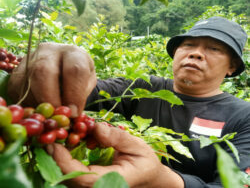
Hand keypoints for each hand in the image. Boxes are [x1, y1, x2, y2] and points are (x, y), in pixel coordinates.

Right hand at [7, 42, 95, 116]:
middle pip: (44, 72)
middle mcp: (48, 52)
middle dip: (51, 99)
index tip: (74, 112)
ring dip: (40, 105)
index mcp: (73, 53)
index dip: (74, 94)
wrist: (62, 68)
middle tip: (58, 117)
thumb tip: (70, 113)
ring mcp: (29, 61)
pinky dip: (30, 107)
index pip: (74, 70)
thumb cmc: (78, 78)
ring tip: (51, 116)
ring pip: (28, 84)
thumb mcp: (87, 84)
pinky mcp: (16, 75)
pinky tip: (41, 111)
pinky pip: (19, 94)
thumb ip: (81, 95)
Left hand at [46, 123, 183, 187]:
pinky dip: (68, 154)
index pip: (81, 177)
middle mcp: (98, 186)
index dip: (63, 162)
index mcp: (110, 181)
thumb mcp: (137, 146)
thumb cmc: (144, 163)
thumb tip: (96, 128)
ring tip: (62, 133)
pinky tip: (72, 139)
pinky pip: (73, 170)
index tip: (53, 144)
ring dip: (61, 153)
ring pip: (68, 174)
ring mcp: (93, 185)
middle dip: (57, 155)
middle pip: (68, 177)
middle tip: (52, 133)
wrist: (148, 176)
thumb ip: (117, 138)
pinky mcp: (90, 180)